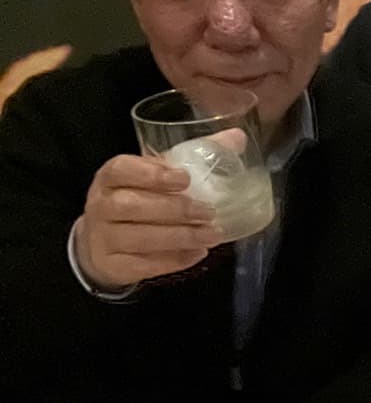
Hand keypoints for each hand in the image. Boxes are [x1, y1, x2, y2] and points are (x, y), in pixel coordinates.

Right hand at [75, 154, 220, 290]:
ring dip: (180, 237)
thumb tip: (236, 137)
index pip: (121, 169)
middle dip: (173, 209)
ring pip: (138, 237)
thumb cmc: (139, 198)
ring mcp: (103, 237)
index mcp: (111, 177)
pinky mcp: (112, 265)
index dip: (151, 173)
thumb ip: (194, 155)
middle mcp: (100, 205)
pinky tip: (198, 254)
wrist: (103, 242)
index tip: (184, 179)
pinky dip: (173, 260)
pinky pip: (142, 265)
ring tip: (211, 234)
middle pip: (129, 205)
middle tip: (208, 211)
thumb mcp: (158, 175)